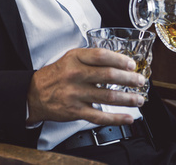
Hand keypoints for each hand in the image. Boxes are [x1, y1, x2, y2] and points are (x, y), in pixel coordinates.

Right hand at [26, 48, 144, 125]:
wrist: (34, 94)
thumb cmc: (57, 75)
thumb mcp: (70, 58)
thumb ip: (90, 58)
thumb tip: (118, 60)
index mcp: (75, 58)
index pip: (101, 56)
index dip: (119, 59)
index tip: (132, 64)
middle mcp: (75, 75)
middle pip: (108, 75)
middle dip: (129, 79)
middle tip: (140, 81)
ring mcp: (75, 94)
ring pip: (107, 96)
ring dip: (127, 99)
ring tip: (139, 99)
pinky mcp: (75, 111)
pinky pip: (100, 116)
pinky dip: (116, 118)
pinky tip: (128, 117)